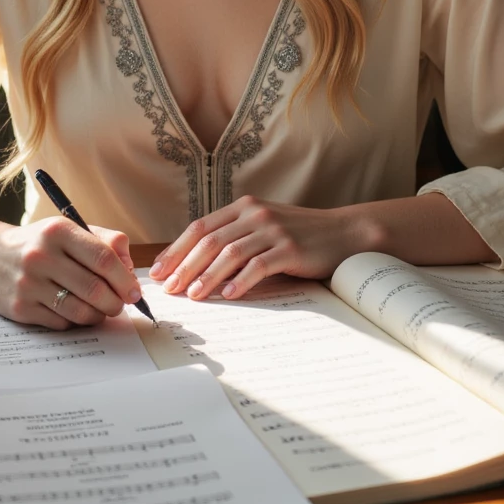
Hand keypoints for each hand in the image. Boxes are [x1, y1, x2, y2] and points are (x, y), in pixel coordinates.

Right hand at [0, 217, 140, 328]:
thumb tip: (129, 268)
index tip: (134, 292)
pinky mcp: (20, 308)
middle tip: (120, 305)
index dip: (124, 279)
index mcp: (59, 231)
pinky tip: (73, 311)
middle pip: (95, 289)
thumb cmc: (39, 243)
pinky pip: (61, 323)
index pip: (103, 257)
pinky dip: (75, 322)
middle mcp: (42, 256)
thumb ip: (104, 241)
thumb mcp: (68, 230)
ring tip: (100, 310)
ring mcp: (29, 284)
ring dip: (98, 315)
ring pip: (80, 311)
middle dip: (115, 303)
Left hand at [149, 197, 365, 301]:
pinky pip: (258, 266)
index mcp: (243, 206)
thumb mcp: (263, 228)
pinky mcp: (290, 248)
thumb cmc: (299, 236)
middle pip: (209, 240)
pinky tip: (228, 296)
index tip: (159, 271)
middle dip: (184, 266)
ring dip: (206, 276)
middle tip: (169, 289)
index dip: (176, 249)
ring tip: (192, 295)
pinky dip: (240, 282)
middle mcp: (254, 213)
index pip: (200, 227)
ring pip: (230, 253)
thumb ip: (235, 237)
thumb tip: (196, 265)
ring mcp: (273, 230)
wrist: (344, 233)